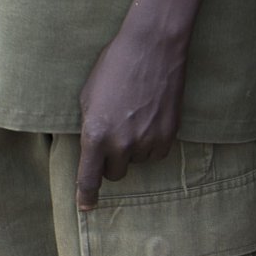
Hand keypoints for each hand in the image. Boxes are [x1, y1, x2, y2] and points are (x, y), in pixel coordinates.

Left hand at [74, 21, 184, 209]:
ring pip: (138, 162)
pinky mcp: (169, 135)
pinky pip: (157, 153)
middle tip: (114, 137)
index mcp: (95, 134)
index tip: (86, 207)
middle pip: (115, 174)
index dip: (86, 196)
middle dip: (112, 161)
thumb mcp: (88, 96)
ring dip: (134, 149)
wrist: (153, 47)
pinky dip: (152, 142)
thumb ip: (89, 128)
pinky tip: (150, 118)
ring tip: (134, 117)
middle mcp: (122, 144)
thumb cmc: (115, 66)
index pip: (88, 178)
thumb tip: (94, 150)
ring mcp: (148, 141)